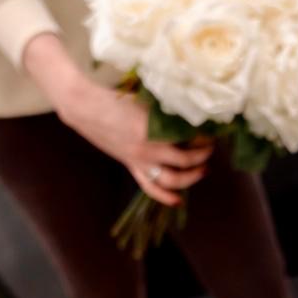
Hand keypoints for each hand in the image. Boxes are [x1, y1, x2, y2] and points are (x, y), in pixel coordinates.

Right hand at [23, 33, 210, 206]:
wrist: (85, 107)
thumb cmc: (114, 97)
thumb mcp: (144, 100)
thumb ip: (165, 110)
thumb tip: (188, 112)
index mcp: (153, 129)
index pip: (188, 138)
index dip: (204, 137)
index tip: (212, 132)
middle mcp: (148, 149)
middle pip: (185, 160)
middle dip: (202, 157)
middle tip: (210, 150)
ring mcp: (139, 161)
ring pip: (171, 180)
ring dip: (190, 178)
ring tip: (202, 171)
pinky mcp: (131, 165)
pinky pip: (151, 187)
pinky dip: (166, 196)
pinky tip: (178, 199)